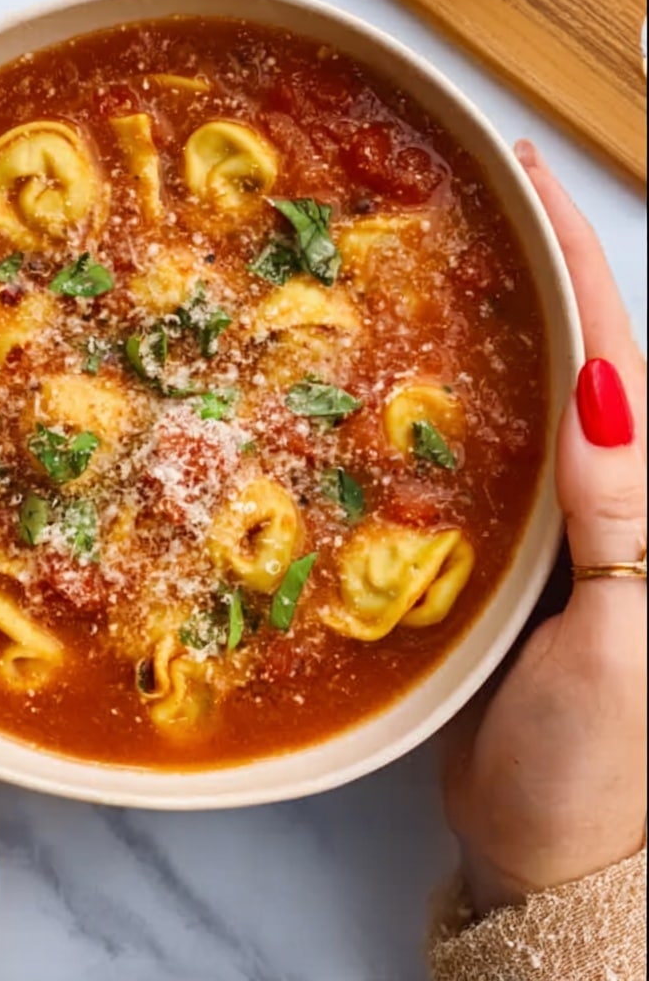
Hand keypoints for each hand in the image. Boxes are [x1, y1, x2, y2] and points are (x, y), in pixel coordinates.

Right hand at [443, 143, 646, 913]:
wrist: (547, 846)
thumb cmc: (596, 761)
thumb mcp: (622, 642)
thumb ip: (620, 518)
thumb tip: (600, 386)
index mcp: (644, 501)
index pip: (615, 355)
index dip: (576, 258)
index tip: (529, 174)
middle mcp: (602, 495)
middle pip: (572, 354)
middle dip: (533, 265)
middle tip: (473, 192)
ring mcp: (548, 523)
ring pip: (518, 399)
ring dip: (489, 322)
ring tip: (431, 255)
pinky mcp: (498, 556)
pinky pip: (473, 461)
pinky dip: (445, 405)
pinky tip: (397, 376)